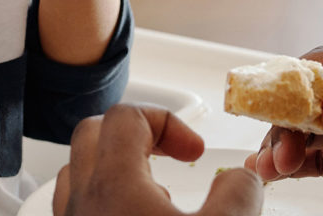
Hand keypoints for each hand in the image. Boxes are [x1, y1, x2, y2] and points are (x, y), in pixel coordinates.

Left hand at [55, 104, 262, 215]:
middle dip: (137, 135)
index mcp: (112, 184)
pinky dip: (105, 202)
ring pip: (79, 172)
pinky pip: (77, 208)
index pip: (127, 117)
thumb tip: (244, 178)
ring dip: (117, 168)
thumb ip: (238, 195)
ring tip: (155, 192)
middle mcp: (81, 202)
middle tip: (171, 156)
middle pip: (93, 134)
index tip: (194, 150)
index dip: (168, 122)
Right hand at [244, 40, 322, 210]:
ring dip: (284, 144)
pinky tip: (274, 170)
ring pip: (309, 130)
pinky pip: (319, 158)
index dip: (298, 81)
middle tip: (278, 146)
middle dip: (287, 120)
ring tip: (270, 164)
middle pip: (311, 99)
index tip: (278, 101)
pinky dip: (294, 164)